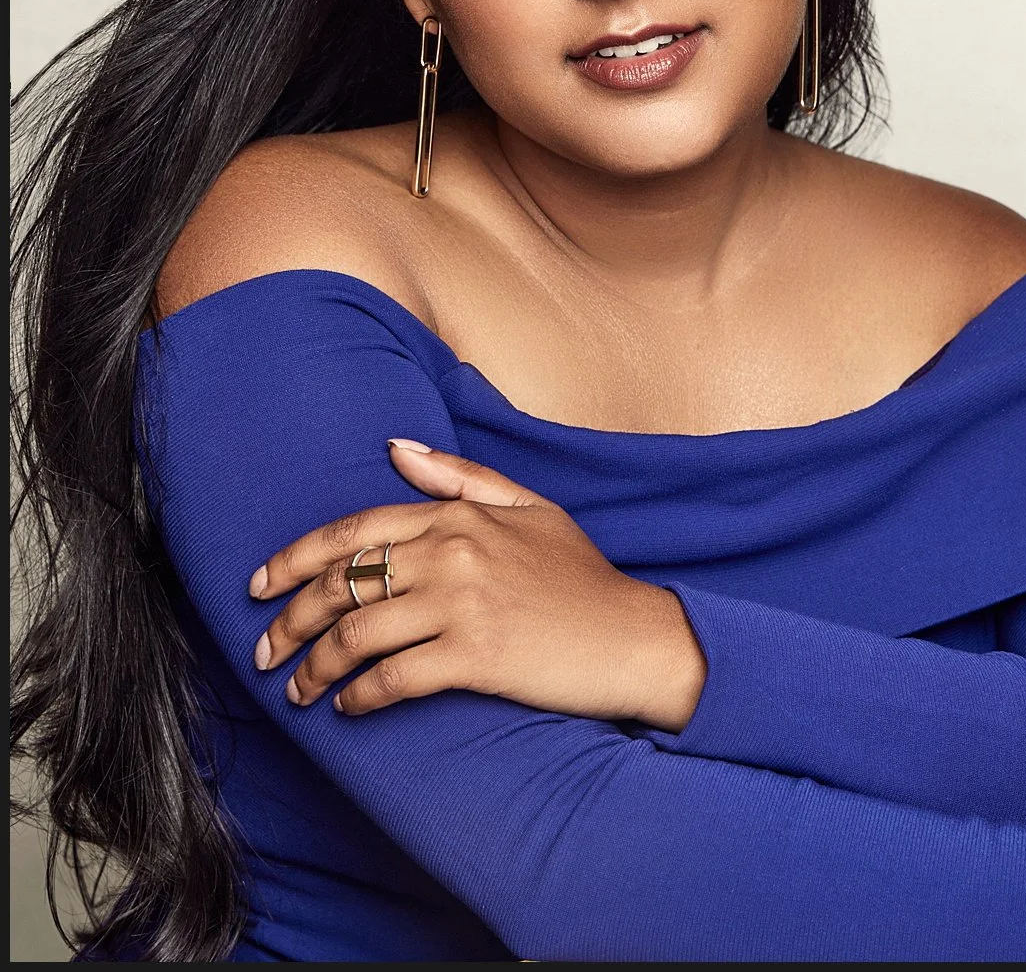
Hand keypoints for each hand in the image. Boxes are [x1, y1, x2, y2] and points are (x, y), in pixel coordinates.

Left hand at [249, 442, 706, 729]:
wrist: (635, 636)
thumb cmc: (581, 575)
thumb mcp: (529, 507)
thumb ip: (460, 477)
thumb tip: (395, 448)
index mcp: (459, 516)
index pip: (353, 530)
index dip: (294, 559)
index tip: (259, 586)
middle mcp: (453, 553)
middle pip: (343, 583)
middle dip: (289, 620)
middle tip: (264, 651)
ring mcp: (463, 605)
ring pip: (357, 635)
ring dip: (315, 667)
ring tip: (297, 690)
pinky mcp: (476, 657)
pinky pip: (393, 679)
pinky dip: (359, 697)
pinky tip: (346, 708)